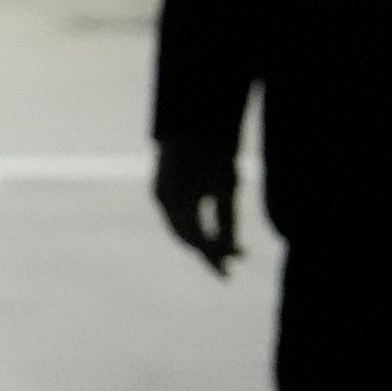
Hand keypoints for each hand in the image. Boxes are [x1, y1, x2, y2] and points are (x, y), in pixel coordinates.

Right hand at [154, 143, 242, 275]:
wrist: (196, 122)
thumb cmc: (217, 152)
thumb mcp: (228, 187)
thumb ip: (227, 220)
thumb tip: (231, 248)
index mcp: (180, 199)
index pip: (196, 238)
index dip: (214, 256)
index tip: (232, 269)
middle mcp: (163, 199)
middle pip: (184, 236)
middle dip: (207, 251)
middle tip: (230, 266)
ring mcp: (159, 194)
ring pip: (179, 228)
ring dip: (200, 240)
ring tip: (226, 251)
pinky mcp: (161, 189)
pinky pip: (175, 216)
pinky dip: (191, 227)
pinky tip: (209, 233)